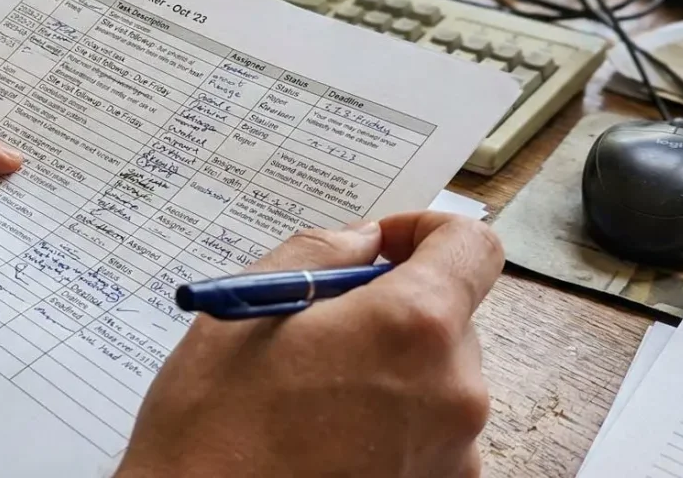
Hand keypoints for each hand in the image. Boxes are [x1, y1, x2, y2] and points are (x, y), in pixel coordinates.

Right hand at [116, 212, 502, 477]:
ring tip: (310, 391)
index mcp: (412, 326)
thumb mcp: (245, 312)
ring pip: (437, 376)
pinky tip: (325, 434)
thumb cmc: (212, 426)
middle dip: (392, 307)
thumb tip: (363, 242)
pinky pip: (430, 432)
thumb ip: (318, 255)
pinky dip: (390, 420)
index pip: (471, 247)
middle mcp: (454, 389)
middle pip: (450, 316)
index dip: (424, 231)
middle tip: (318, 328)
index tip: (377, 249)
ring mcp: (454, 452)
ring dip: (389, 366)